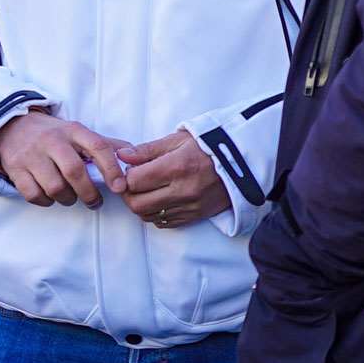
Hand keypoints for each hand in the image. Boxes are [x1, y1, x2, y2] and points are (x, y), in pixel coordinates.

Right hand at [0, 110, 128, 208]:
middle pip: (75, 171)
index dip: (111, 168)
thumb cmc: (54, 134)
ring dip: (68, 198)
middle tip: (96, 201)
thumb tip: (131, 155)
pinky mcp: (16, 170)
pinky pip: (34, 195)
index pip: (97, 146)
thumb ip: (104, 144)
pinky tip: (52, 197)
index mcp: (73, 130)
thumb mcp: (78, 132)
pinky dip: (47, 202)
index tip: (121, 187)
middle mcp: (52, 140)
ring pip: (55, 187)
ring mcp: (32, 155)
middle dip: (89, 192)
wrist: (14, 127)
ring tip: (73, 197)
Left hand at [117, 129, 231, 228]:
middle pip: (137, 203)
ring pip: (147, 216)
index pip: (135, 180)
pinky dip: (155, 213)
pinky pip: (163, 223)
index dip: (125, 175)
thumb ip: (148, 149)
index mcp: (177, 166)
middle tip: (132, 181)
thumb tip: (122, 156)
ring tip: (146, 189)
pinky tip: (160, 199)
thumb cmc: (209, 145)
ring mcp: (189, 206)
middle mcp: (183, 189)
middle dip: (128, 193)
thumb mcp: (179, 139)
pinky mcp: (195, 216)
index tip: (129, 168)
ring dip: (140, 204)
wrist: (242, 160)